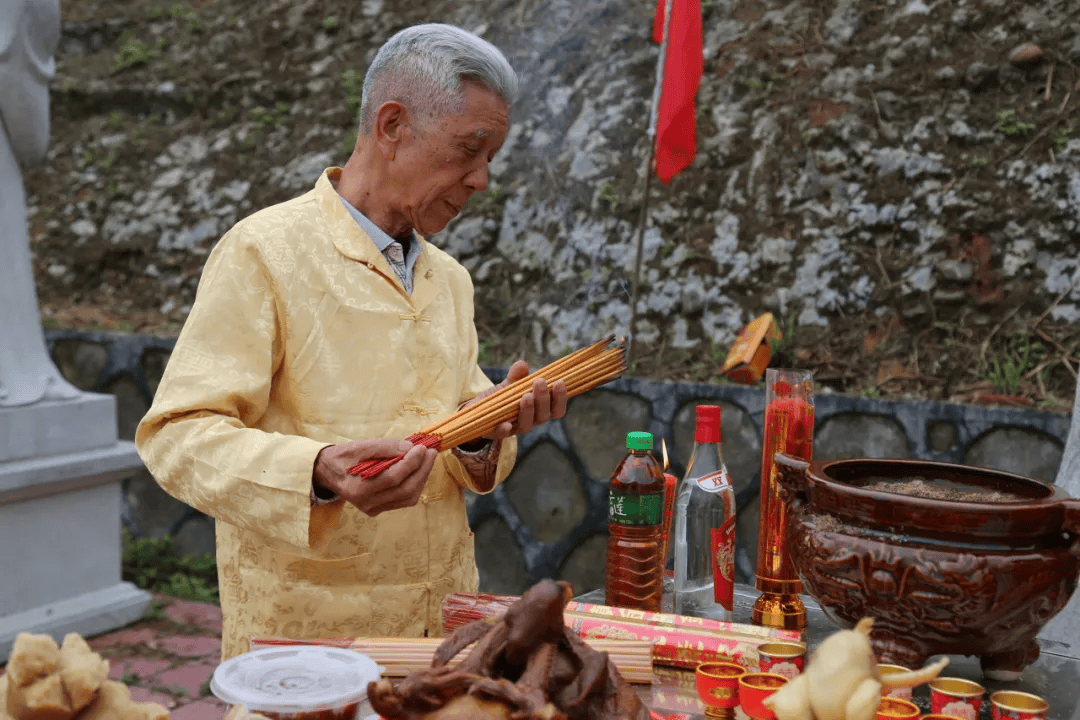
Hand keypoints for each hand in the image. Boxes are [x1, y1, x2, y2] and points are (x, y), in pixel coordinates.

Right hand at [313, 438, 437, 516]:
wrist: (328, 472)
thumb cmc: (344, 457)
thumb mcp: (360, 446)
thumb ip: (385, 447)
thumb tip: (410, 448)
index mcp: (358, 488)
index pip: (393, 478)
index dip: (411, 463)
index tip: (422, 448)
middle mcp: (366, 503)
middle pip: (405, 490)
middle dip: (422, 470)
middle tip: (430, 453)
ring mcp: (373, 509)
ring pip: (408, 497)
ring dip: (421, 478)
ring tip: (427, 460)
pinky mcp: (378, 509)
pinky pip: (404, 500)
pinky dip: (414, 484)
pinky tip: (418, 470)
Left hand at [466, 360, 568, 439]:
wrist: (480, 412)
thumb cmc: (502, 398)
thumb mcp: (510, 384)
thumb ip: (516, 376)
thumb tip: (522, 364)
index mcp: (539, 409)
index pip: (556, 408)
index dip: (561, 398)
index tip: (559, 382)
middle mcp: (531, 421)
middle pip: (544, 416)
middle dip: (543, 399)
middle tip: (540, 382)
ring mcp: (515, 428)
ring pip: (527, 425)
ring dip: (528, 411)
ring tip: (526, 396)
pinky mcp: (497, 433)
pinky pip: (503, 434)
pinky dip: (505, 430)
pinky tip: (506, 425)